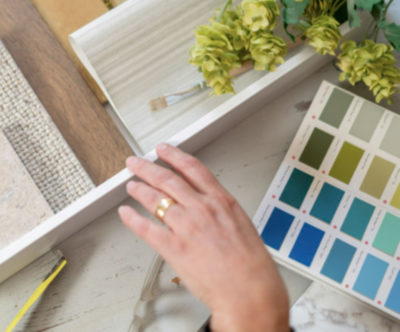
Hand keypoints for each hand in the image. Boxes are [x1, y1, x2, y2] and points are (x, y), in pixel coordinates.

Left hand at [119, 143, 288, 331]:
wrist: (251, 291)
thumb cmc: (252, 263)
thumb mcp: (242, 223)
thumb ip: (221, 210)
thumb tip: (209, 205)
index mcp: (221, 200)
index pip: (192, 168)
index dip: (174, 155)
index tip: (164, 149)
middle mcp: (201, 208)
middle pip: (168, 179)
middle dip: (148, 168)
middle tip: (136, 163)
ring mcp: (186, 227)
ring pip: (155, 200)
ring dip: (139, 189)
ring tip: (131, 185)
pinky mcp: (174, 248)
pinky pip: (146, 228)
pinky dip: (132, 219)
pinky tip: (126, 213)